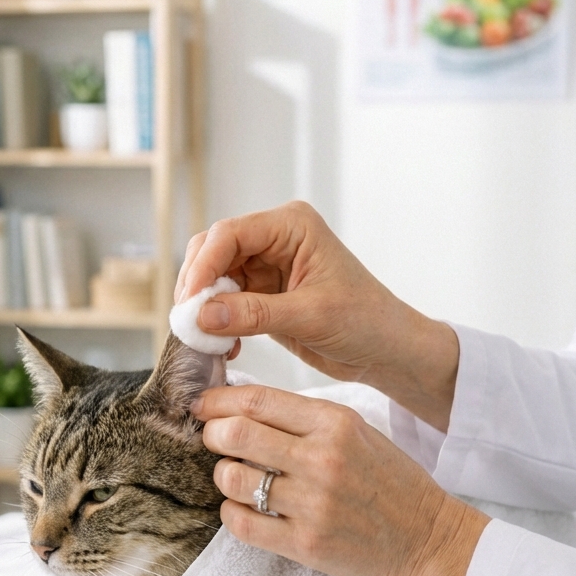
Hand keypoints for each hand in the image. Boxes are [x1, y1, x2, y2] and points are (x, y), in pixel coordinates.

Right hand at [177, 202, 458, 432]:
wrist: (386, 350)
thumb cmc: (365, 322)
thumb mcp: (310, 316)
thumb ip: (253, 313)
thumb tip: (201, 315)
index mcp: (291, 226)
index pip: (229, 234)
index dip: (203, 265)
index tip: (190, 302)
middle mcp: (274, 239)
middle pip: (213, 251)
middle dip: (197, 286)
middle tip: (188, 323)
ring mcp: (266, 266)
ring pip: (213, 278)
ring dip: (204, 308)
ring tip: (206, 339)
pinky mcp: (261, 293)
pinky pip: (223, 302)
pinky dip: (216, 323)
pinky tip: (225, 346)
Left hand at [193, 381, 488, 575]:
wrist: (425, 536)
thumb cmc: (386, 479)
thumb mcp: (355, 430)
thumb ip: (302, 418)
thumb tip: (239, 406)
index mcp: (335, 422)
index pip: (258, 400)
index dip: (219, 401)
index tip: (202, 405)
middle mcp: (323, 459)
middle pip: (236, 435)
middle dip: (212, 435)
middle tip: (213, 440)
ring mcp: (313, 504)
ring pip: (233, 479)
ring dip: (223, 476)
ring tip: (235, 477)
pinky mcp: (306, 544)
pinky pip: (242, 523)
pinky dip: (231, 512)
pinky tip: (243, 507)